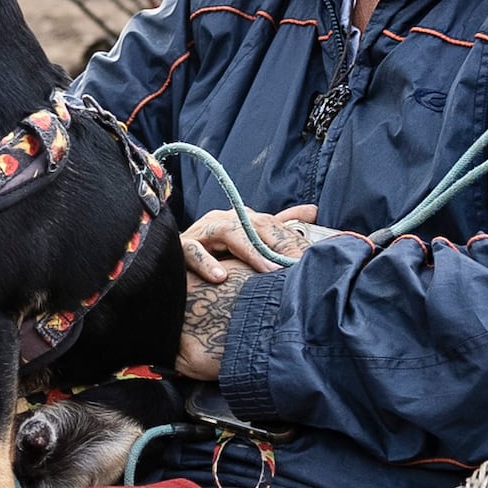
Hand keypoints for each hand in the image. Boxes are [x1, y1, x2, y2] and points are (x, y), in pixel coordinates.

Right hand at [174, 205, 328, 381]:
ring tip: (267, 270)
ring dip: (249, 252)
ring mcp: (201, 232)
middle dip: (276, 245)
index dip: (291, 239)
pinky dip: (206, 263)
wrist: (174, 262)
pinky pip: (193, 252)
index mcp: (239, 218)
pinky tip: (221, 277)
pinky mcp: (182, 247)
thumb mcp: (250, 242)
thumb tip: (313, 210)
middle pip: (254, 225)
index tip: (310, 257)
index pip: (271, 224)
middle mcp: (222, 220)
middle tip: (295, 265)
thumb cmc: (216, 256)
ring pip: (229, 233)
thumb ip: (279, 227)